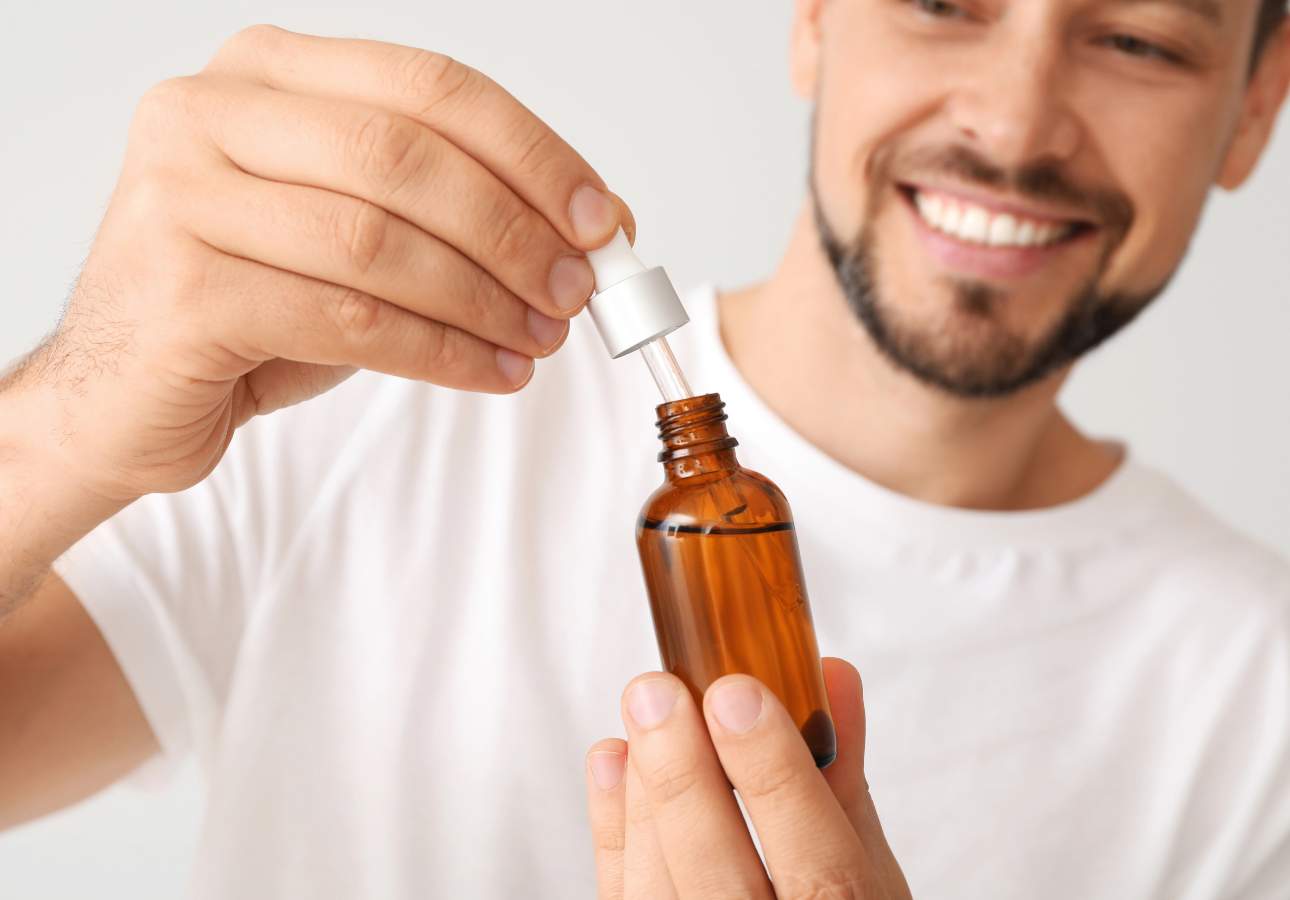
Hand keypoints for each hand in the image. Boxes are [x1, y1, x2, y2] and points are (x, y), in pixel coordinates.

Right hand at [8, 25, 630, 504]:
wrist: (129, 393)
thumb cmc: (255, 304)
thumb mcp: (361, 236)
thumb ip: (460, 213)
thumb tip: (603, 225)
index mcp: (267, 72)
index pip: (429, 87)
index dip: (532, 153)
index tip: (602, 219)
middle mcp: (212, 112)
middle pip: (406, 158)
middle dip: (514, 232)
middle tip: (576, 291)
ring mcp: (184, 196)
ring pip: (378, 242)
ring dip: (484, 300)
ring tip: (540, 340)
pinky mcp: (183, 289)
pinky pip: (348, 319)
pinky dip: (440, 352)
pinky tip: (491, 372)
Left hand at [585, 658, 910, 898]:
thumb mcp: (870, 870)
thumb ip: (844, 783)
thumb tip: (831, 678)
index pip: (821, 869)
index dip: (776, 778)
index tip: (738, 695)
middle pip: (718, 879)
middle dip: (683, 778)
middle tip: (661, 694)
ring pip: (658, 892)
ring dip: (642, 794)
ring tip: (643, 712)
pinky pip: (623, 898)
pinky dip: (614, 828)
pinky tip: (613, 761)